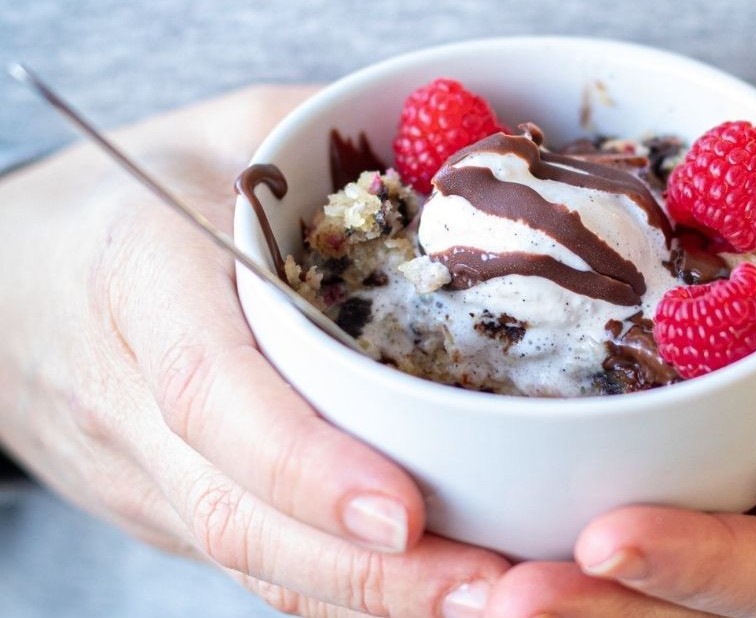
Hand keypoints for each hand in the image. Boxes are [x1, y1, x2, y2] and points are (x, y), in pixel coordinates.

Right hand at [0, 86, 508, 616]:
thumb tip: (471, 160)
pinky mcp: (173, 506)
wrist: (23, 281)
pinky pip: (260, 562)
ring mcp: (146, 470)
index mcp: (142, 281)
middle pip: (238, 515)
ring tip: (490, 603)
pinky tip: (434, 594)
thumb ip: (332, 141)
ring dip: (372, 599)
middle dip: (368, 573)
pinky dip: (349, 589)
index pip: (210, 392)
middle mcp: (133, 399)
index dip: (304, 463)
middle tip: (490, 588)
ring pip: (252, 560)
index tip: (405, 512)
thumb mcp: (227, 132)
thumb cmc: (137, 198)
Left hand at [481, 197, 755, 616]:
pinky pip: (595, 556)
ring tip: (468, 587)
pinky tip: (464, 558)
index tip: (606, 539)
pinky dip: (530, 555)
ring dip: (557, 600)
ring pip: (632, 600)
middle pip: (688, 614)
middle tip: (504, 597)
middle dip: (598, 612)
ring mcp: (712, 545)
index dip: (699, 568)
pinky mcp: (658, 513)